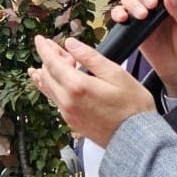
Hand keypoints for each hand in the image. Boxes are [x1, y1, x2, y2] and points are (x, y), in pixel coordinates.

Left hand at [28, 34, 162, 150]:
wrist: (136, 138)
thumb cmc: (133, 107)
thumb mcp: (116, 74)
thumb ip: (90, 57)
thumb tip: (71, 44)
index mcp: (77, 87)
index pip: (51, 62)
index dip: (44, 48)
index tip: (39, 39)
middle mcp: (66, 101)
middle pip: (47, 74)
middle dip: (48, 59)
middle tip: (58, 48)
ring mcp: (67, 113)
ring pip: (48, 88)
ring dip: (47, 73)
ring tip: (45, 63)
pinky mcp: (71, 121)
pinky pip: (55, 99)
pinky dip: (52, 87)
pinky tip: (54, 83)